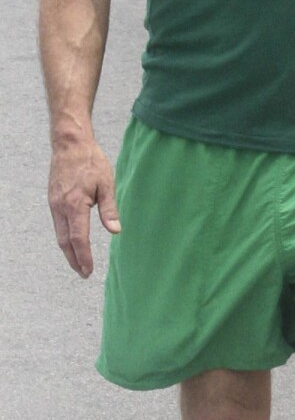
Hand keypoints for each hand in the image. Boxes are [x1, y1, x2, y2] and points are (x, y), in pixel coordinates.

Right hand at [48, 138, 119, 278]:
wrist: (69, 144)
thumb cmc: (91, 162)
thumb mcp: (106, 184)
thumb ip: (110, 209)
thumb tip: (115, 232)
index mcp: (74, 205)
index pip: (79, 239)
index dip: (84, 257)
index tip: (89, 271)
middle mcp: (60, 207)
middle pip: (65, 242)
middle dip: (74, 260)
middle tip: (83, 274)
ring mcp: (54, 204)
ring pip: (59, 234)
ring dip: (68, 251)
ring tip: (78, 263)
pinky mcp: (53, 200)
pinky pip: (58, 225)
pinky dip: (65, 238)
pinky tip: (73, 243)